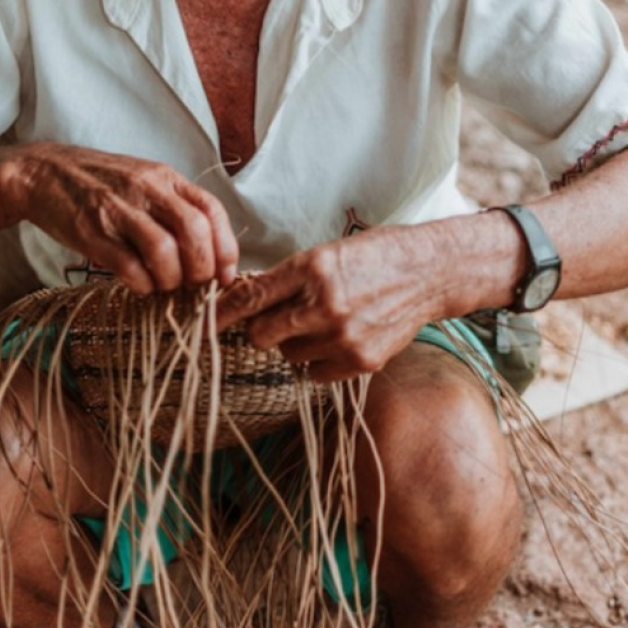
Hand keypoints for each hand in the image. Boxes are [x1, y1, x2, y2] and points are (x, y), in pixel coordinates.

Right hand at [12, 143, 238, 293]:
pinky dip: (142, 284)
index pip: (211, 210)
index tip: (225, 276)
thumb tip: (209, 253)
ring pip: (164, 250)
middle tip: (195, 286)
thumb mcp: (144, 180)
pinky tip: (141, 285)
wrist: (43, 173)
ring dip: (171, 279)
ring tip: (165, 287)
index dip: (226, 248)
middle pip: (193, 230)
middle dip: (202, 268)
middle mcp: (146, 189)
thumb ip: (175, 206)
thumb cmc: (101, 183)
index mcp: (165, 177)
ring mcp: (117, 210)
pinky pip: (128, 266)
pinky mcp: (91, 233)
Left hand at [215, 225, 456, 381]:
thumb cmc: (371, 257)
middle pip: (260, 335)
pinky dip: (319, 360)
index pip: (249, 298)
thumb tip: (241, 303)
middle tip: (278, 319)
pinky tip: (339, 338)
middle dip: (261, 330)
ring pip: (289, 355)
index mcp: (311, 268)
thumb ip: (285, 280)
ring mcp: (344, 335)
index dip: (219, 315)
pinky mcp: (362, 360)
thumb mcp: (324, 254)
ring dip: (295, 342)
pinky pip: (315, 373)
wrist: (427, 271)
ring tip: (323, 322)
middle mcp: (324, 303)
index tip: (200, 326)